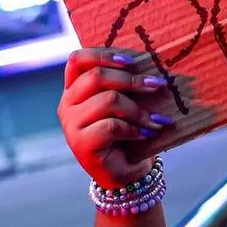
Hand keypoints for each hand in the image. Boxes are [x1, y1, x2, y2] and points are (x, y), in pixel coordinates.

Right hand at [57, 48, 173, 189]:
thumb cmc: (129, 130)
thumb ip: (128, 83)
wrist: (126, 171)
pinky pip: (111, 126)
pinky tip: (147, 134)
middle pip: (96, 77)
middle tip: (158, 86)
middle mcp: (68, 104)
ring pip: (108, 101)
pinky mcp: (81, 144)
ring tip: (157, 120)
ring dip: (139, 110)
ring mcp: (71, 125)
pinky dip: (135, 129)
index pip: (78, 60)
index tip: (131, 61)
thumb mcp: (127, 102)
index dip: (103, 55)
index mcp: (75, 89)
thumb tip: (155, 64)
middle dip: (132, 80)